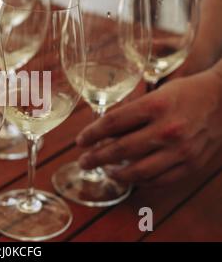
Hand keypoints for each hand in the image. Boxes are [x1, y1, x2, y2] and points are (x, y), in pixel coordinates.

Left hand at [76, 66, 221, 186]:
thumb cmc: (186, 92)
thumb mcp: (156, 92)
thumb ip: (131, 112)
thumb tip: (102, 130)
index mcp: (155, 106)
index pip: (112, 123)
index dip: (91, 134)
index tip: (79, 141)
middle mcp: (167, 129)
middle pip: (120, 150)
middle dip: (96, 158)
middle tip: (83, 162)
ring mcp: (181, 150)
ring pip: (138, 172)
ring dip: (115, 174)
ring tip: (103, 171)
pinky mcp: (192, 164)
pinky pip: (159, 180)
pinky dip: (140, 181)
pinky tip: (129, 177)